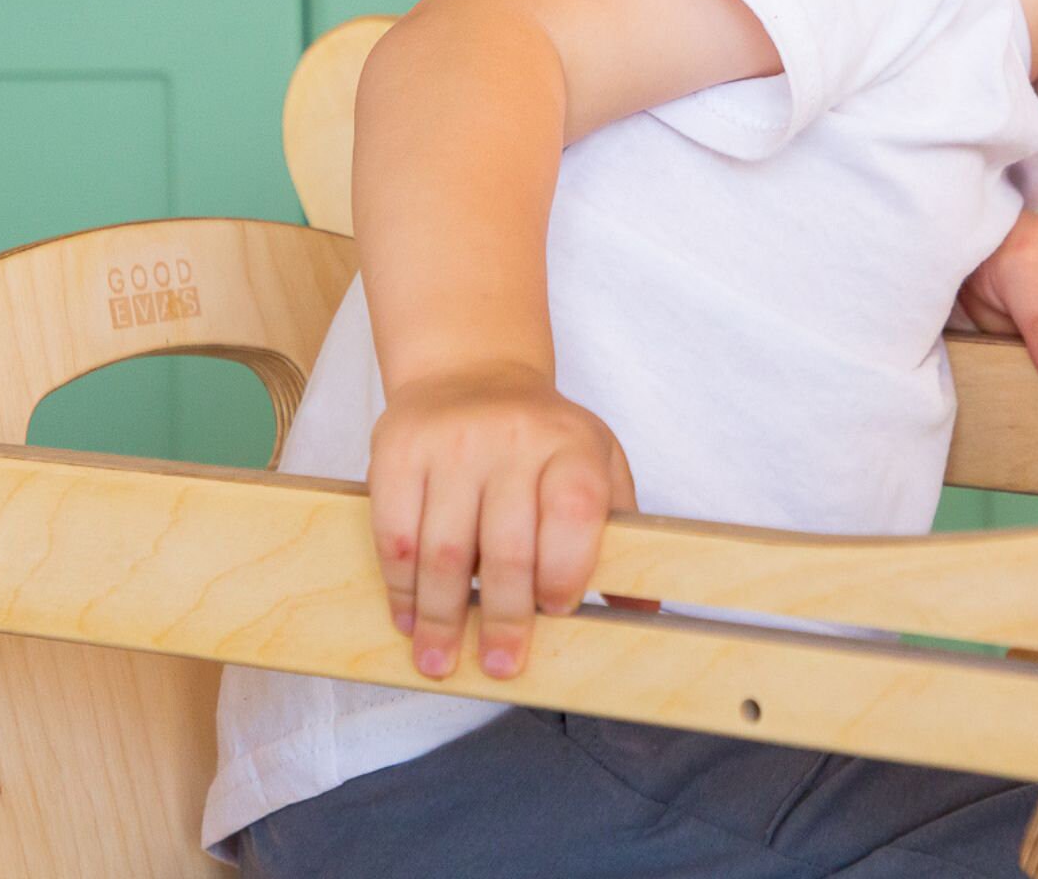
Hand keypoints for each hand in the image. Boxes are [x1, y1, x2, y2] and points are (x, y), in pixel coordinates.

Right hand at [367, 361, 639, 682]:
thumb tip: (642, 613)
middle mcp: (512, 438)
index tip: (557, 614)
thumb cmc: (541, 436)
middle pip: (507, 546)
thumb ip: (618, 532)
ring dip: (442, 616)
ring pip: (445, 549)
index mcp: (570, 444)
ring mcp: (451, 444)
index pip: (575, 513)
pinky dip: (400, 586)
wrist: (470, 371)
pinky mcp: (398, 451)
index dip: (567, 570)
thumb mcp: (596, 464)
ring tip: (440, 660)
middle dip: (505, 618)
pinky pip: (395, 533)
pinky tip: (408, 618)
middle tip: (501, 665)